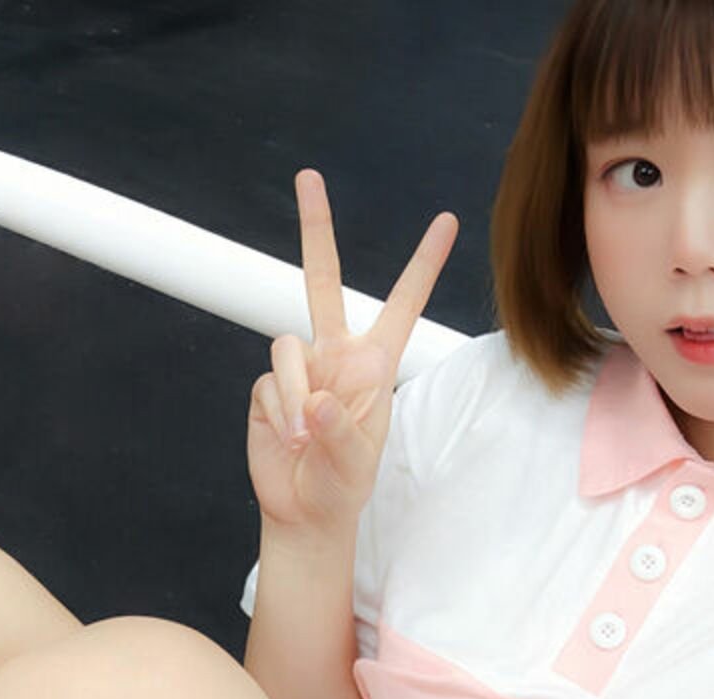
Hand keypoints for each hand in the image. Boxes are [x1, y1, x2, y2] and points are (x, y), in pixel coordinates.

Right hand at [246, 168, 457, 543]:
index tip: (446, 221)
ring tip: (303, 439)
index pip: (403, 304)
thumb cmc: (343, 483)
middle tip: (308, 176)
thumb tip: (312, 399)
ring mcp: (299, 367)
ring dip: (293, 395)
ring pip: (286, 347)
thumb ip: (340, 429)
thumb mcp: (356, 462)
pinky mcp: (267, 386)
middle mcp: (335, 353)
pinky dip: (279, 411)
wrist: (304, 508)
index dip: (423, 264)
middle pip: (323, 279)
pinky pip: (268, 382)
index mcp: (374, 363)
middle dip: (316, 228)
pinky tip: (288, 438)